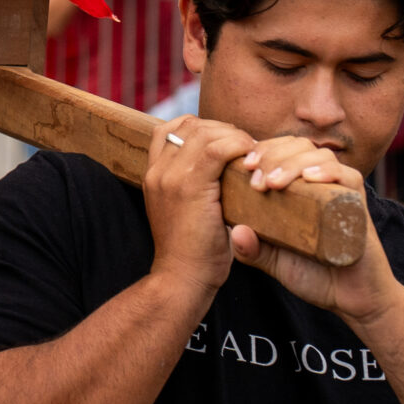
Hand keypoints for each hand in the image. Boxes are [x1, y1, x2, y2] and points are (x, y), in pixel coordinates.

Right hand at [142, 119, 255, 297]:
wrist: (182, 279)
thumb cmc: (192, 251)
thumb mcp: (184, 211)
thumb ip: (193, 186)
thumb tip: (223, 169)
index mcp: (152, 174)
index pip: (170, 128)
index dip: (201, 128)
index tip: (226, 143)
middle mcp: (157, 171)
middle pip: (188, 124)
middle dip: (222, 129)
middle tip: (246, 147)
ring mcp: (170, 177)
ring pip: (204, 132)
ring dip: (233, 137)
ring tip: (251, 154)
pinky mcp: (189, 187)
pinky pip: (217, 150)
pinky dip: (238, 148)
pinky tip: (251, 163)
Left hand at [226, 144, 403, 328]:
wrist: (349, 299)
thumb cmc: (313, 275)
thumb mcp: (274, 261)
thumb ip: (252, 250)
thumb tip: (235, 232)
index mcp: (299, 188)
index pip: (282, 150)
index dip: (263, 150)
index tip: (245, 166)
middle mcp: (321, 184)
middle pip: (299, 146)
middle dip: (273, 154)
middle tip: (256, 179)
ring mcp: (341, 192)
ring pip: (320, 156)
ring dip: (294, 163)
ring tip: (274, 183)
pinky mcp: (359, 205)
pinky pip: (348, 177)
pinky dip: (327, 172)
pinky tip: (308, 179)